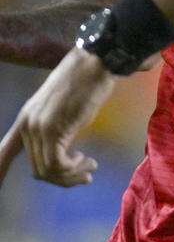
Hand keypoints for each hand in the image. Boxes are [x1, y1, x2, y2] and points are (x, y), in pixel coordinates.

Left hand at [0, 47, 112, 187]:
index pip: (3, 152)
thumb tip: (63, 150)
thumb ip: (56, 128)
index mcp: (26, 120)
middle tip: (86, 173)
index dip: (0, 169)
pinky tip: (88, 161)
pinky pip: (57, 164)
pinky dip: (73, 170)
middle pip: (38, 170)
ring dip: (72, 176)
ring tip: (90, 167)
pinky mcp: (53, 129)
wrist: (96, 63)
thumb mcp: (64, 108)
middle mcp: (27, 125)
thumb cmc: (87, 81)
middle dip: (63, 178)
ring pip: (47, 170)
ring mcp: (38, 127)